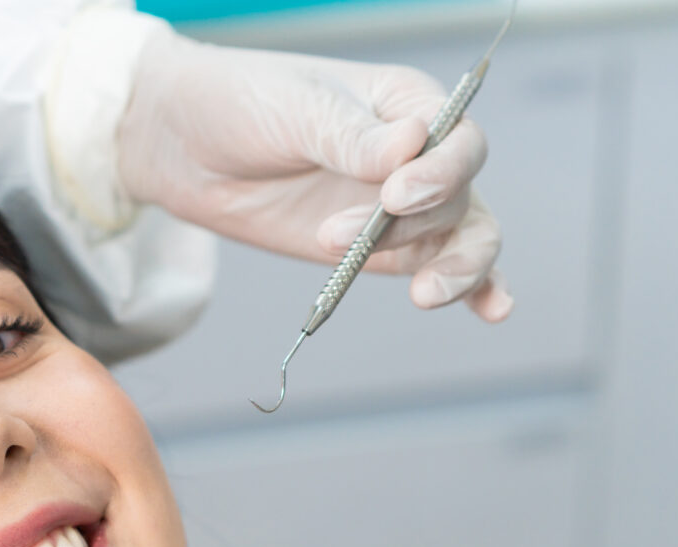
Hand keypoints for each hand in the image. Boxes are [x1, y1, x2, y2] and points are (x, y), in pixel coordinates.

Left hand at [116, 34, 511, 320]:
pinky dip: (476, 288)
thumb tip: (409, 147)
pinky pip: (442, 266)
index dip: (440, 172)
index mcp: (406, 104)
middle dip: (412, 225)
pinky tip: (492, 310)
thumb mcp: (293, 109)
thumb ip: (350, 136)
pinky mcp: (383, 250)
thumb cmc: (242, 104)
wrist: (185, 146)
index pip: (458, 139)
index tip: (394, 195)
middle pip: (459, 196)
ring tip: (423, 294)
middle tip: (347, 236)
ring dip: (455, 269)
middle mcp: (417, 155)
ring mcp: (404, 206)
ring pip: (464, 237)